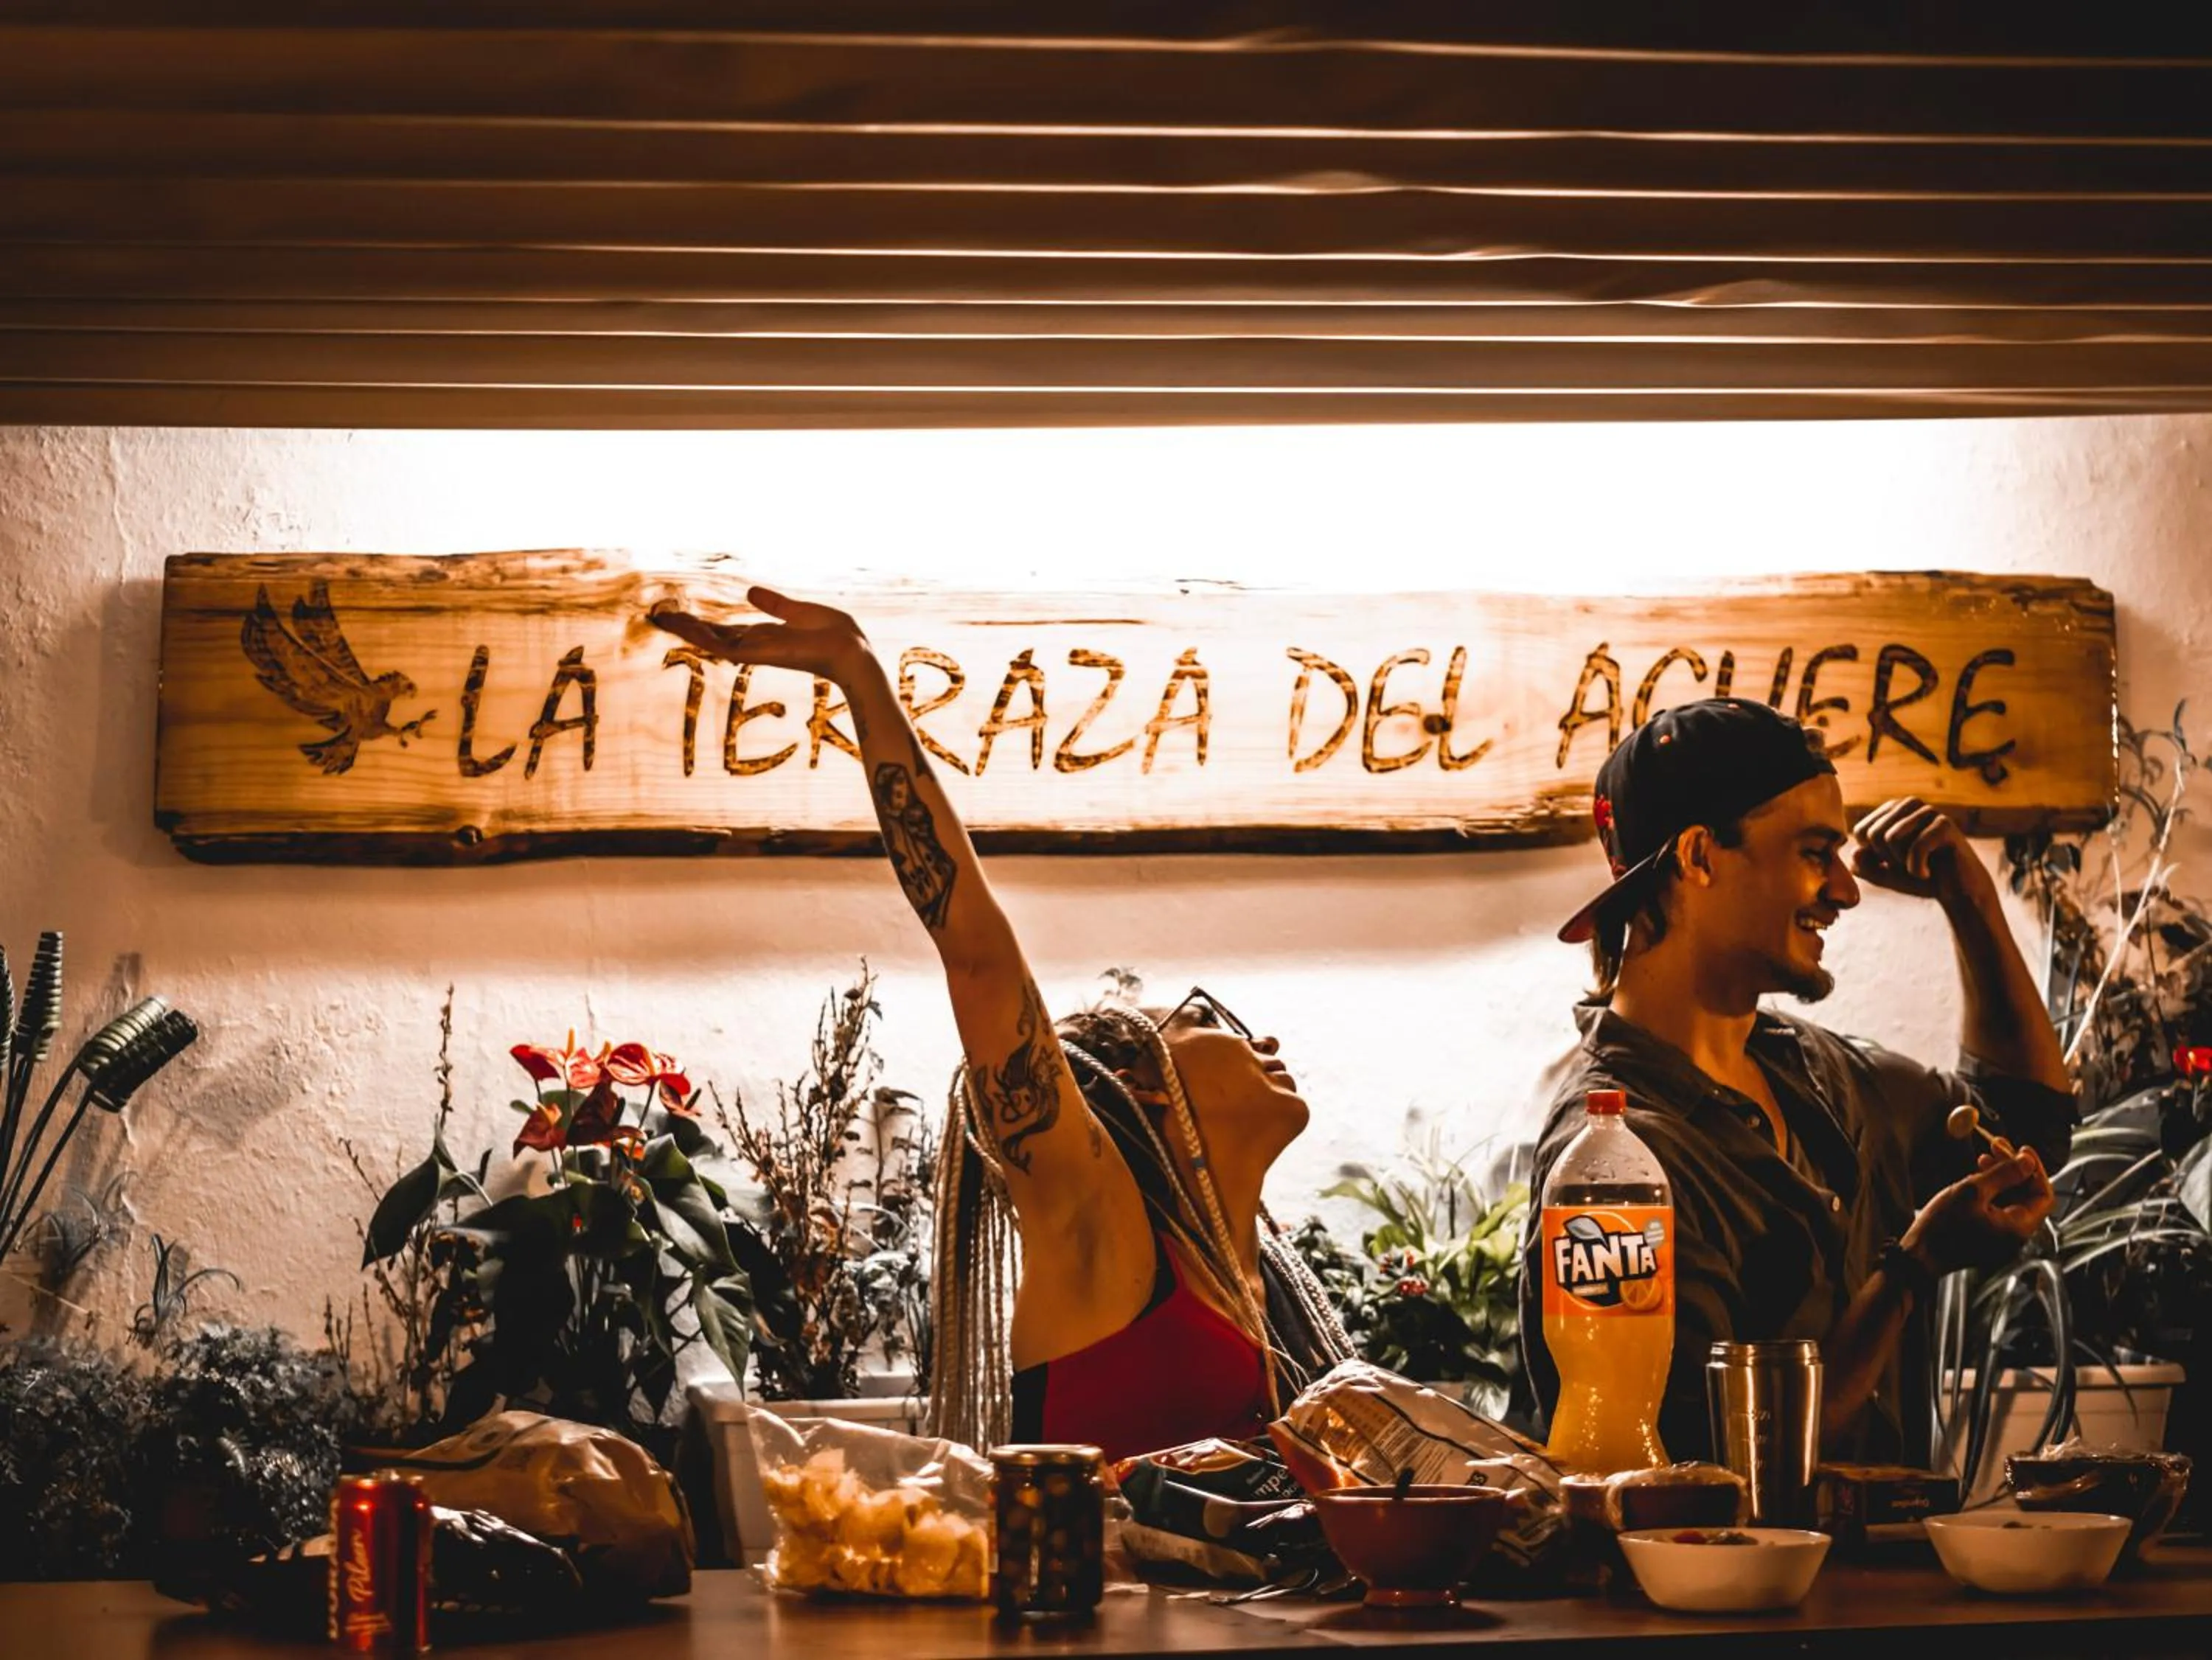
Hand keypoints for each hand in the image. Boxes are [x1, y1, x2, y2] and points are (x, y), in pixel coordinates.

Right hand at [648, 585, 872, 684]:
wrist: (851, 651)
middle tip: (658, 616)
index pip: (724, 631)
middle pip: (710, 636)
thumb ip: (774, 604)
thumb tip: (749, 591)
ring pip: (711, 642)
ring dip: (686, 630)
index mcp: (764, 636)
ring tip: (661, 618)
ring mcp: (756, 651)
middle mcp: (755, 645)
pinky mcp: (759, 654)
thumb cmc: (836, 635)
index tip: (678, 615)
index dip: (700, 624)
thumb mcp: (799, 611)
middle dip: (684, 627)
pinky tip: (684, 627)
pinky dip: (703, 637)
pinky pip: (724, 646)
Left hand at [1849, 797, 1990, 905]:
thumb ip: (1862, 865)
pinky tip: (1928, 873)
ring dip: (1902, 863)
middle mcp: (1910, 805)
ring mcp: (1929, 812)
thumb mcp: (1882, 874)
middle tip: (1909, 865)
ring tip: (1919, 867)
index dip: (1873, 856)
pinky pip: (1916, 847)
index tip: (1893, 862)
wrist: (1956, 892)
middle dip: (1887, 859)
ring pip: (1891, 837)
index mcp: (1892, 811)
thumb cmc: (1918, 879)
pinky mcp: (1945, 824)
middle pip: (1874, 833)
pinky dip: (1917, 869)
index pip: (1862, 831)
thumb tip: (1855, 852)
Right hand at [1902, 1142, 2053, 1275]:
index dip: (2035, 1169)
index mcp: (2019, 1227)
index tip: (2021, 1150)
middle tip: (1997, 1148)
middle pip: (2027, 1196)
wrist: (1919, 1257)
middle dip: (2014, 1170)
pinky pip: (1999, 1210)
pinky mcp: (1989, 1237)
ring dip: (2001, 1178)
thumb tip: (2026, 1162)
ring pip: (2012, 1201)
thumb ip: (2003, 1174)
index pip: (2043, 1194)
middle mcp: (2016, 1236)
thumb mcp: (1972, 1192)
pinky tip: (1976, 1178)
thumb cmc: (1943, 1227)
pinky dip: (1992, 1192)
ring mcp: (2002, 1238)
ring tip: (1983, 1158)